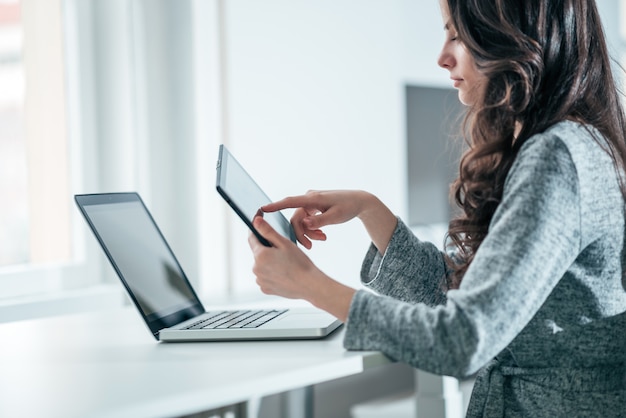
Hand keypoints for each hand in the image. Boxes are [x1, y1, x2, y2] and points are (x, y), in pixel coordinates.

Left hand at [248, 215, 354, 320]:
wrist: (310, 285)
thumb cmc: (300, 264)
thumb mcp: (284, 243)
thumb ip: (268, 231)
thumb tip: (256, 222)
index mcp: (260, 255)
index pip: (251, 238)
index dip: (255, 229)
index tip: (258, 223)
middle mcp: (256, 269)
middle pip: (258, 252)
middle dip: (267, 248)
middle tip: (282, 249)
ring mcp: (260, 280)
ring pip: (262, 265)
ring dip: (269, 261)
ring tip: (285, 263)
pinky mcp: (265, 289)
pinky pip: (265, 277)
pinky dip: (271, 274)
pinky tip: (284, 273)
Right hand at [262, 190, 396, 253]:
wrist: (359, 202)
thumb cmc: (348, 206)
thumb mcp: (336, 216)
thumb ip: (320, 221)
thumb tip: (305, 223)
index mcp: (312, 198)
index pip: (290, 202)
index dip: (275, 206)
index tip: (262, 209)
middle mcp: (309, 199)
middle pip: (296, 218)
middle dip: (302, 233)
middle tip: (310, 247)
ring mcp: (311, 203)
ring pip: (302, 221)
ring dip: (309, 233)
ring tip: (322, 239)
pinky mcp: (314, 208)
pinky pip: (308, 221)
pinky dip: (313, 229)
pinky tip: (322, 236)